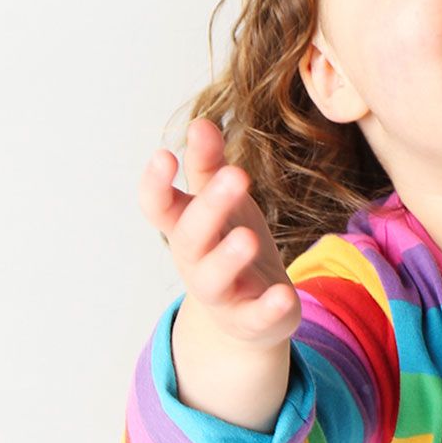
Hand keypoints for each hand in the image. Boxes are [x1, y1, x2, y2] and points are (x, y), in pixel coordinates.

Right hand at [138, 119, 301, 348]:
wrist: (248, 311)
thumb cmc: (228, 242)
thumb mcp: (221, 201)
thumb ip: (209, 165)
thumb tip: (200, 122)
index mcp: (184, 227)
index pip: (158, 206)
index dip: (156, 183)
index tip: (164, 155)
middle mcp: (194, 261)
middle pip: (192, 236)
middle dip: (211, 207)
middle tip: (237, 175)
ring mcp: (221, 293)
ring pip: (213, 278)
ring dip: (228, 258)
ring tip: (248, 238)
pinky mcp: (250, 320)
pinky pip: (255, 317)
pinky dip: (268, 308)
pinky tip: (285, 294)